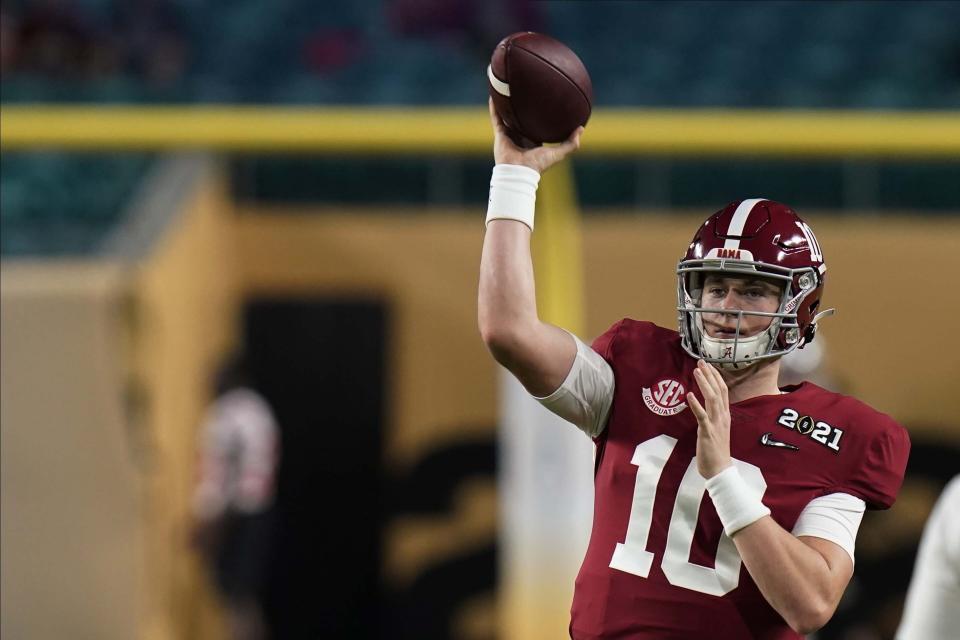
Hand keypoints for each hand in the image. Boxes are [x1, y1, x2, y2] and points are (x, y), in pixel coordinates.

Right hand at [489, 98, 582, 173]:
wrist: (519, 172)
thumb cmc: (538, 165)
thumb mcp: (558, 153)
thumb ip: (570, 143)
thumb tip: (581, 128)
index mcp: (533, 142)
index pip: (537, 127)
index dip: (540, 117)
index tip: (545, 104)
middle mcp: (520, 137)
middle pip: (521, 120)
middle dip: (523, 108)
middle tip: (526, 92)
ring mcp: (510, 135)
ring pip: (507, 117)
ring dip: (506, 105)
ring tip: (507, 89)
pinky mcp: (500, 135)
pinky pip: (496, 118)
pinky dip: (494, 108)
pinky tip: (494, 95)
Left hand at [689, 359, 732, 478]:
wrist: (720, 470)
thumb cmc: (716, 451)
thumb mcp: (717, 429)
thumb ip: (713, 416)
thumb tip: (707, 406)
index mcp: (724, 415)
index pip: (722, 391)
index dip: (715, 377)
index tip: (708, 365)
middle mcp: (722, 417)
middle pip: (718, 390)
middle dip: (709, 375)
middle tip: (700, 362)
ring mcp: (716, 424)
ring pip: (712, 399)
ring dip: (704, 384)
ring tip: (696, 371)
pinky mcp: (707, 432)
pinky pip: (702, 416)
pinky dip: (696, 404)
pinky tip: (690, 395)